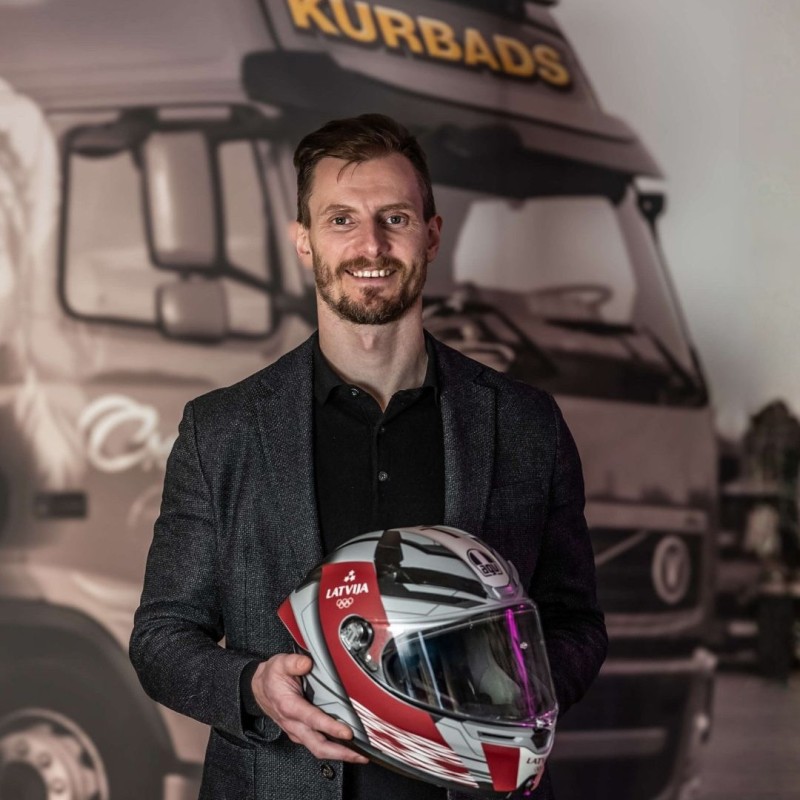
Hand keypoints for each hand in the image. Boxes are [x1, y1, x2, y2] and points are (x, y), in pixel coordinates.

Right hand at [251, 653, 368, 763]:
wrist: (258, 689)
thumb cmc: (271, 678)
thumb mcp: (280, 663)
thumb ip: (294, 663)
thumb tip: (307, 663)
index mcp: (289, 706)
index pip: (313, 720)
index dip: (330, 727)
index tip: (347, 733)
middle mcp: (293, 723)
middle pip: (318, 745)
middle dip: (340, 752)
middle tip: (360, 755)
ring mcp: (296, 731)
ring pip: (318, 748)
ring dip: (339, 754)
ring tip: (359, 755)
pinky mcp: (300, 733)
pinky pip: (317, 745)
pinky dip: (332, 750)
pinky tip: (345, 748)